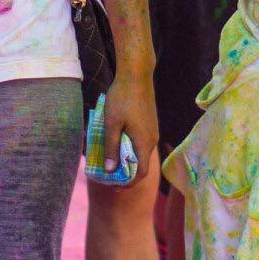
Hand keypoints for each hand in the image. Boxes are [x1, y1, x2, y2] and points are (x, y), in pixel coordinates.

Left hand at [97, 69, 158, 186]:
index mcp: (144, 142)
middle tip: (107, 171)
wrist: (136, 75)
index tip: (114, 185)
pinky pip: (140, 141)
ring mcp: (152, 130)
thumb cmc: (122, 99)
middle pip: (140, 163)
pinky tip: (116, 139)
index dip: (129, 182)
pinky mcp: (149, 122)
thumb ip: (111, 148)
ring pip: (139, 151)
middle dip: (124, 171)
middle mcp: (151, 139)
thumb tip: (110, 170)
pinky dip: (129, 146)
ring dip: (126, 157)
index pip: (141, 172)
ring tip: (108, 156)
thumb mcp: (111, 124)